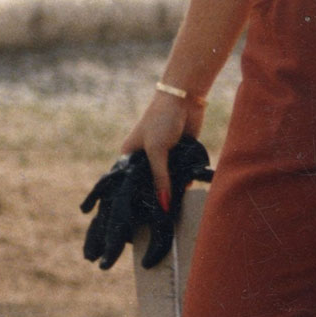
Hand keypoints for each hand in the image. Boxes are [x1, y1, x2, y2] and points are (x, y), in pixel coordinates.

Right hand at [120, 90, 202, 210]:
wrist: (184, 99)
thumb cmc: (162, 120)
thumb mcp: (157, 150)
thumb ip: (160, 178)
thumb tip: (164, 205)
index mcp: (130, 156)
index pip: (129, 183)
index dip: (134, 198)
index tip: (140, 217)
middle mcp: (145, 159)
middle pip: (149, 184)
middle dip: (156, 196)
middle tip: (161, 216)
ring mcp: (163, 158)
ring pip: (167, 181)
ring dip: (172, 190)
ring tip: (175, 209)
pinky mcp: (180, 156)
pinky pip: (181, 175)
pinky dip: (184, 181)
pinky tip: (187, 192)